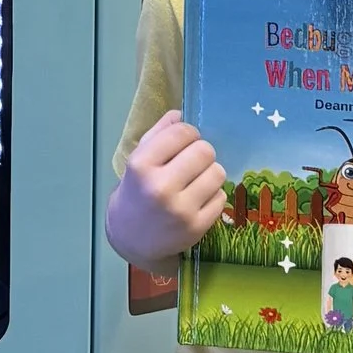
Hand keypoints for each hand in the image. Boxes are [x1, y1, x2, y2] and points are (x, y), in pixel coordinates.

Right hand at [105, 113, 225, 268]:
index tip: (185, 141)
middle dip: (201, 152)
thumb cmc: (135, 191)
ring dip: (210, 173)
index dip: (189, 133)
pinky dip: (213, 195)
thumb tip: (181, 114)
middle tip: (193, 162)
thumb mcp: (138, 159)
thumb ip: (158, 133)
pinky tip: (198, 199)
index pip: (182, 132)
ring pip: (218, 173)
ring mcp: (180, 209)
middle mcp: (160, 187)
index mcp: (141, 165)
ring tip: (196, 180)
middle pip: (205, 151)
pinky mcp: (196, 227)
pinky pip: (221, 197)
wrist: (131, 237)